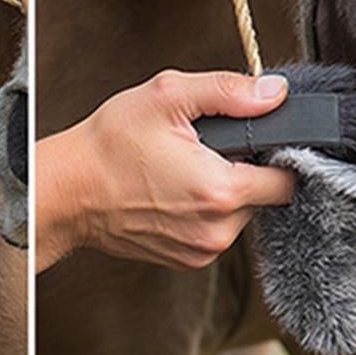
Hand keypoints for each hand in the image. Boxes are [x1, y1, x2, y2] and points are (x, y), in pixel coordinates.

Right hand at [36, 70, 294, 270]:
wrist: (69, 195)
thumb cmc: (109, 147)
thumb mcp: (168, 97)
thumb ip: (230, 92)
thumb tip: (273, 96)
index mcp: (220, 192)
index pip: (287, 181)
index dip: (277, 155)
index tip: (251, 141)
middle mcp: (215, 232)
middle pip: (263, 198)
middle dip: (244, 172)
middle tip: (203, 152)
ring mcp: (200, 253)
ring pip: (239, 216)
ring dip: (223, 193)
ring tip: (182, 173)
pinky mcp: (186, 261)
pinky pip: (215, 232)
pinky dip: (204, 213)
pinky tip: (173, 195)